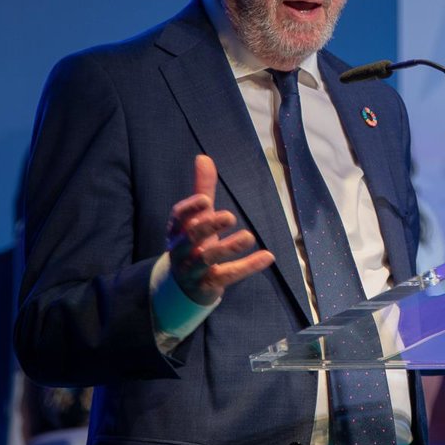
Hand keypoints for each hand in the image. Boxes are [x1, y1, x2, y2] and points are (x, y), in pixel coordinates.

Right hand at [166, 155, 274, 304]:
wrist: (184, 287)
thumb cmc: (193, 243)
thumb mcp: (197, 218)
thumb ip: (202, 189)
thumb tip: (203, 157)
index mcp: (177, 230)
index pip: (178, 218)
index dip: (190, 209)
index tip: (206, 200)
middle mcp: (181, 250)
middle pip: (191, 238)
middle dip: (209, 226)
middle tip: (230, 216)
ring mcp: (193, 270)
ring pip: (207, 259)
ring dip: (228, 247)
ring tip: (249, 236)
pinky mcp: (208, 285)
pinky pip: (227, 276)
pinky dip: (248, 266)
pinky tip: (267, 256)